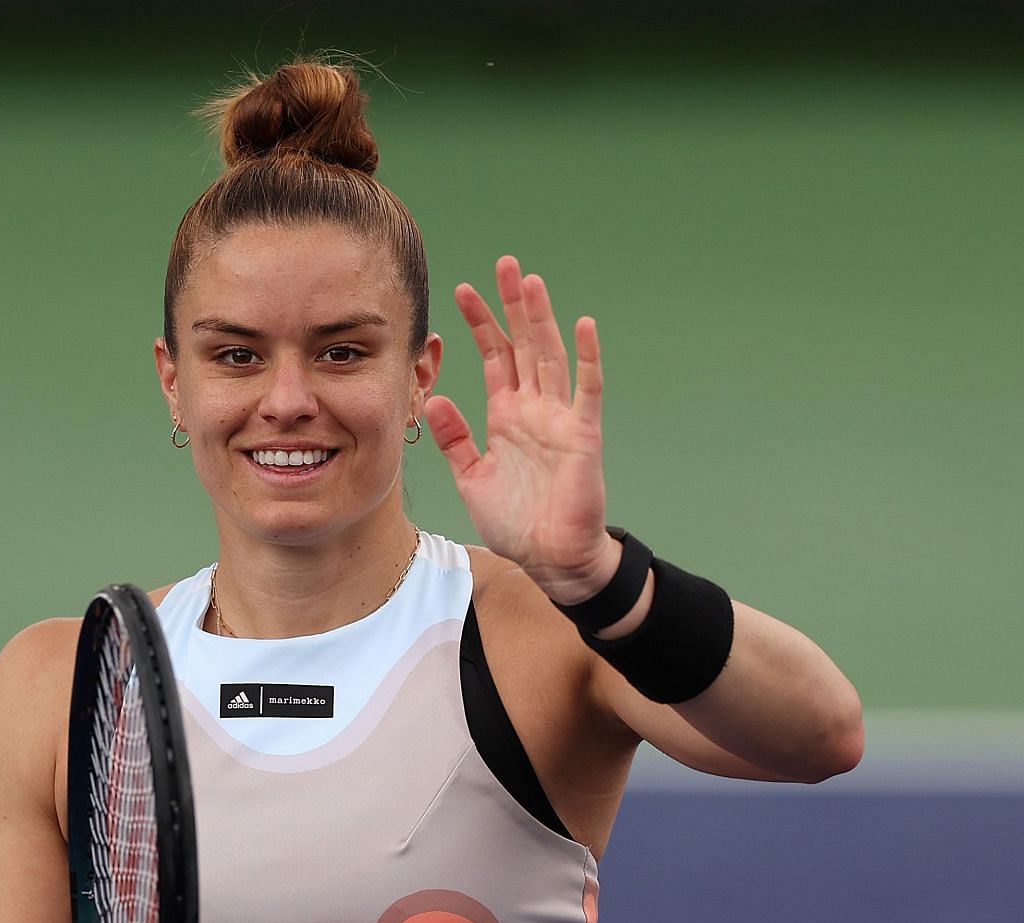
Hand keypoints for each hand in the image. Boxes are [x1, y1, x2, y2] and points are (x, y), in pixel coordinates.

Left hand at [424, 256, 618, 601]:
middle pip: (523, 345)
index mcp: (506, 416)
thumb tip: (436, 398)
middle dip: (513, 306)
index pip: (494, 357)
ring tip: (530, 282)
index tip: (462, 289)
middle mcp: (534, 409)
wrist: (549, 558)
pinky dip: (587, 358)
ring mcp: (560, 418)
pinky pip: (587, 390)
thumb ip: (455, 440)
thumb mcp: (472, 478)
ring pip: (550, 356)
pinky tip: (583, 326)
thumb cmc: (515, 521)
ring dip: (541, 319)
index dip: (481, 324)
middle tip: (505, 263)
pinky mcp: (583, 435)